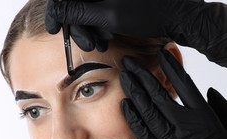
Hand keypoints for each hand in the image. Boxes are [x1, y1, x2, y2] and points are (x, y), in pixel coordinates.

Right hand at [45, 0, 203, 51]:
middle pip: (75, 2)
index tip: (53, 29)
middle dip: (77, 24)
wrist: (177, 15)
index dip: (56, 12)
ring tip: (102, 41)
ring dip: (89, 27)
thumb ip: (78, 12)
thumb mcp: (108, 16)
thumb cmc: (147, 14)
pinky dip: (98, 22)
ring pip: (86, 7)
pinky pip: (97, 8)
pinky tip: (107, 34)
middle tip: (87, 43)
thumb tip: (55, 10)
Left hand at [119, 49, 226, 138]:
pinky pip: (143, 133)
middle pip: (159, 94)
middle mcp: (186, 125)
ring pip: (147, 110)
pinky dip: (133, 117)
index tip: (158, 54)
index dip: (169, 68)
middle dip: (142, 75)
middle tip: (128, 61)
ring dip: (133, 91)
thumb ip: (221, 109)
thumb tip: (209, 91)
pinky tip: (123, 104)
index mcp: (205, 117)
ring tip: (123, 76)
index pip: (184, 84)